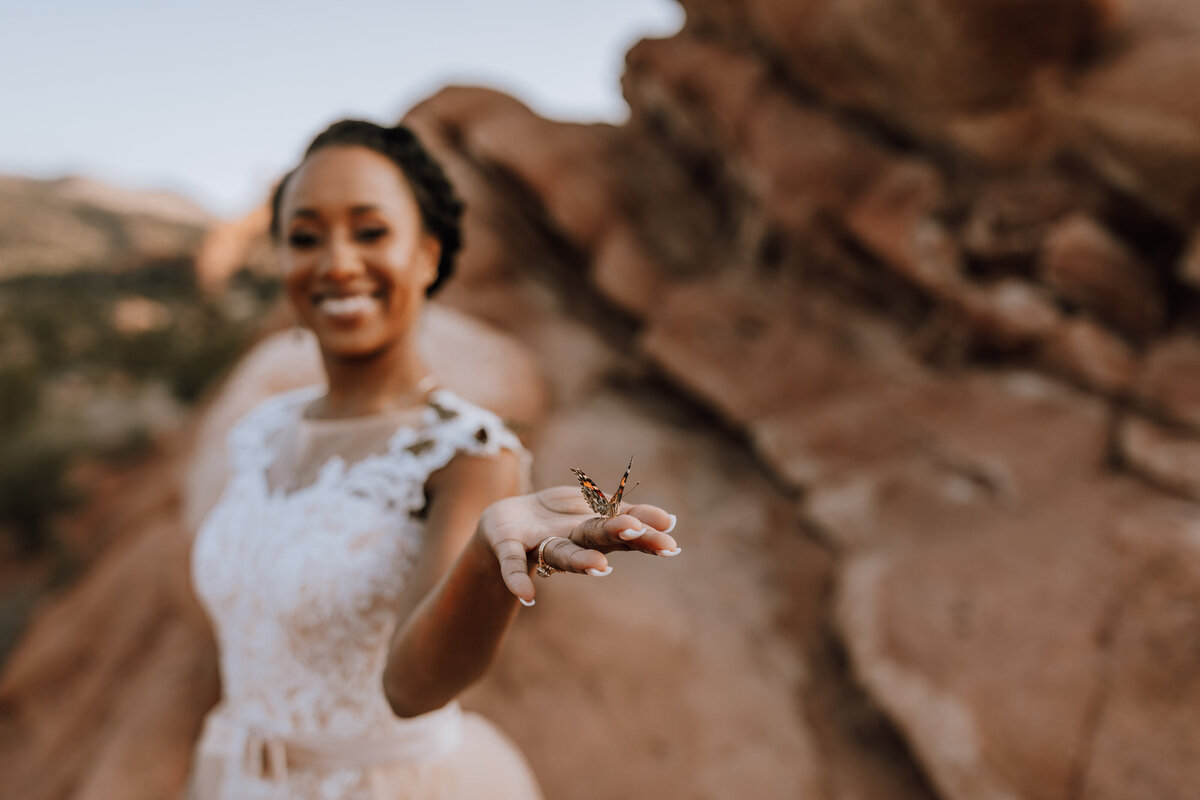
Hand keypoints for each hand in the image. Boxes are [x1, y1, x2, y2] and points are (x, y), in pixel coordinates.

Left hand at [478, 486, 678, 604]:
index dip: (643, 533)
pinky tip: (527, 598)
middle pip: (595, 537)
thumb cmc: (556, 517)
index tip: (669, 537)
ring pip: (562, 553)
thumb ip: (619, 513)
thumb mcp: (589, 508)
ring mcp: (540, 545)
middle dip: (616, 534)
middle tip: (638, 532)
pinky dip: (518, 580)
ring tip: (600, 567)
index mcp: (591, 528)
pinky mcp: (508, 548)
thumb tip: (667, 520)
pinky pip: (512, 564)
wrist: (506, 520)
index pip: (621, 530)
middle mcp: (570, 540)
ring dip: (581, 561)